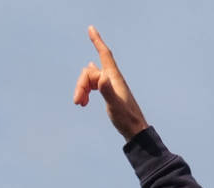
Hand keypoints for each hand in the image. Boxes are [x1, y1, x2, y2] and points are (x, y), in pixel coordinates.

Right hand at [73, 25, 149, 140]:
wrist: (135, 132)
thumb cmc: (126, 119)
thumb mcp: (115, 106)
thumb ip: (108, 92)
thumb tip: (101, 78)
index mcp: (114, 78)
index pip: (105, 55)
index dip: (97, 41)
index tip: (91, 28)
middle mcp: (112, 79)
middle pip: (91, 73)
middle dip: (81, 84)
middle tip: (78, 103)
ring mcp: (111, 86)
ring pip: (91, 79)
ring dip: (82, 89)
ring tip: (80, 104)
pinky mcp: (110, 94)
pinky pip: (95, 85)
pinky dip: (87, 91)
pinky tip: (84, 101)